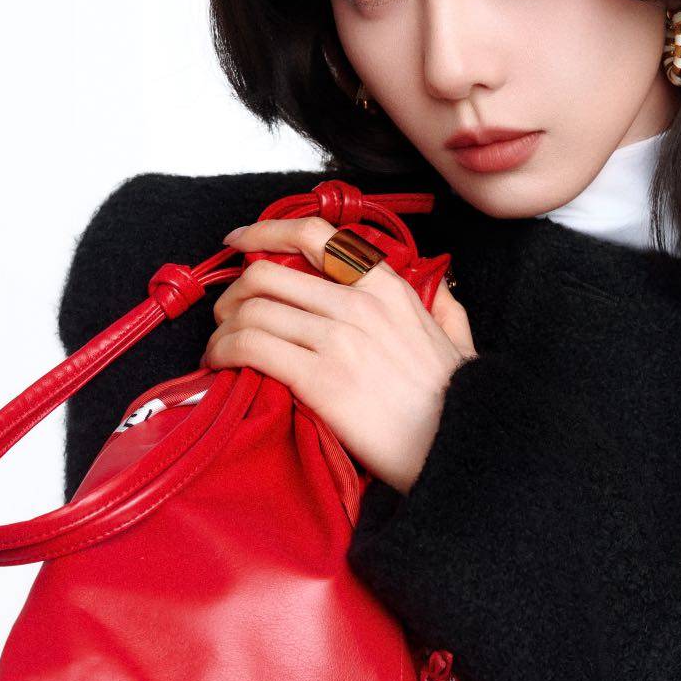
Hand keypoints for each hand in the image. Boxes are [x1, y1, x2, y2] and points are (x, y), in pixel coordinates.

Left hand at [202, 216, 476, 493]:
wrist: (460, 448)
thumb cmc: (460, 403)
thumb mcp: (461, 341)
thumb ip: (446, 307)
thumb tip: (440, 288)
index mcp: (388, 287)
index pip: (314, 234)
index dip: (264, 232)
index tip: (239, 243)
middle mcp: (359, 303)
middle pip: (267, 273)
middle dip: (234, 293)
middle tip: (226, 316)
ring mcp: (338, 339)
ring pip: (251, 310)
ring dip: (222, 328)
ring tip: (219, 350)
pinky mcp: (320, 379)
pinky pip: (250, 347)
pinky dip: (223, 352)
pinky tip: (221, 366)